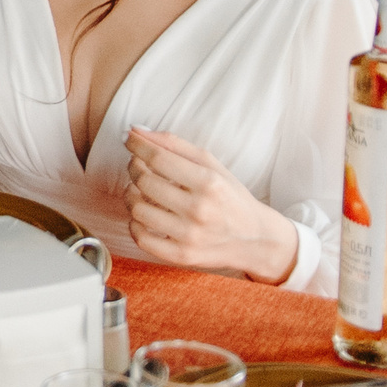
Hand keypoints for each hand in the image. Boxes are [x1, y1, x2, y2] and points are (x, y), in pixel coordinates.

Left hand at [124, 128, 298, 283]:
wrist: (255, 238)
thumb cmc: (229, 197)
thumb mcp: (211, 165)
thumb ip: (175, 145)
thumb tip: (137, 130)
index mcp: (209, 183)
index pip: (159, 158)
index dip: (137, 145)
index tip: (130, 139)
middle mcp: (200, 210)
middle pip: (145, 182)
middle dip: (134, 168)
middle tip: (138, 165)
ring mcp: (190, 236)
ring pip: (138, 210)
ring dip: (131, 195)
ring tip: (140, 190)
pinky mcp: (182, 256)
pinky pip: (141, 239)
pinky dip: (134, 224)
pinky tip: (144, 215)